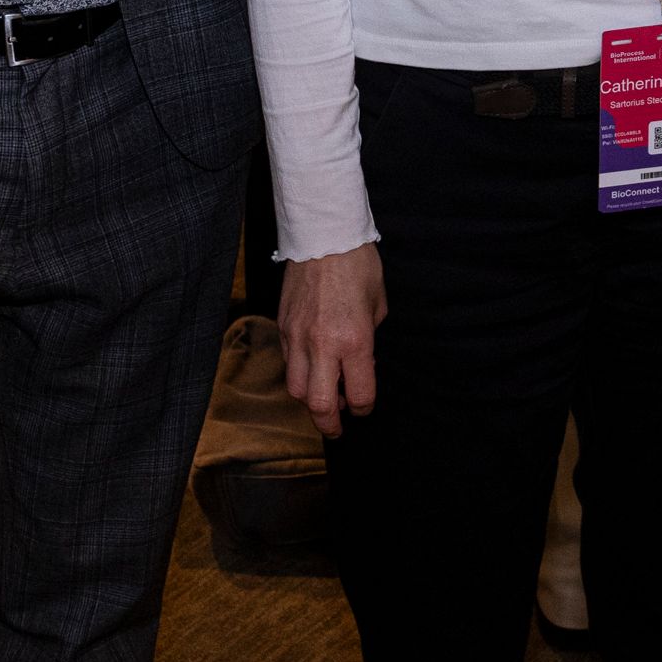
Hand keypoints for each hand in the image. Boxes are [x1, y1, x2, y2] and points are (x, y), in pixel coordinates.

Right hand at [279, 245, 384, 434]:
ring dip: (310, 400)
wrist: (324, 234)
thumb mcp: (378, 305)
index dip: (364, 408)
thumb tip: (361, 362)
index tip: (365, 408)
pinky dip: (300, 373)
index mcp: (354, 340)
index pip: (358, 394)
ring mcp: (297, 336)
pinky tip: (312, 368)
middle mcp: (322, 344)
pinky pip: (288, 363)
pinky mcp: (282, 326)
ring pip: (296, 389)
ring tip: (323, 396)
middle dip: (330, 423)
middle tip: (337, 427)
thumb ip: (369, 339)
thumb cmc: (358, 265)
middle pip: (318, 404)